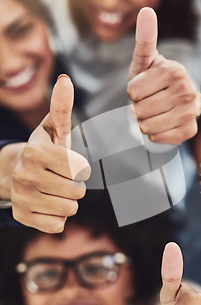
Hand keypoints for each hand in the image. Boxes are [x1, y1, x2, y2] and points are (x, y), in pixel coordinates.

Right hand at [11, 75, 90, 232]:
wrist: (15, 173)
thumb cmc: (44, 151)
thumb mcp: (53, 129)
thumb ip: (61, 107)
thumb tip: (65, 80)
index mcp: (35, 152)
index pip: (81, 169)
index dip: (80, 167)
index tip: (67, 163)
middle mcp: (24, 175)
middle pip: (78, 192)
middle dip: (75, 186)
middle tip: (60, 178)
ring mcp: (21, 198)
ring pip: (70, 209)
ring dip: (67, 201)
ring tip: (53, 190)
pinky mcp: (22, 218)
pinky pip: (58, 225)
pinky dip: (57, 217)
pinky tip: (46, 204)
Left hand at [128, 7, 200, 144]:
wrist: (172, 103)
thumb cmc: (153, 81)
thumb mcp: (145, 60)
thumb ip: (144, 38)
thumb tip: (146, 10)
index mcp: (175, 71)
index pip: (133, 92)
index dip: (133, 92)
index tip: (144, 88)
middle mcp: (188, 90)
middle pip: (140, 110)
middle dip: (138, 108)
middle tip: (150, 101)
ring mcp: (191, 112)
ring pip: (147, 126)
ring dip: (145, 122)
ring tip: (155, 112)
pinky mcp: (190, 131)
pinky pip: (157, 137)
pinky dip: (155, 133)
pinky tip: (163, 123)